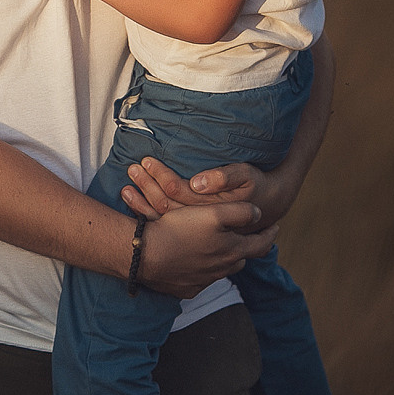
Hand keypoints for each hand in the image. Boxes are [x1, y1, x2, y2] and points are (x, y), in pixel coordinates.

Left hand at [121, 155, 295, 233]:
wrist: (267, 205)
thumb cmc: (254, 186)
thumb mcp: (245, 177)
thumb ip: (224, 177)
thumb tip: (198, 182)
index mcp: (213, 210)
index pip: (180, 192)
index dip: (162, 177)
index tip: (146, 161)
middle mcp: (202, 225)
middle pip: (166, 206)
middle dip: (147, 186)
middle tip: (131, 169)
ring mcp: (196, 232)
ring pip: (161, 218)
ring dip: (141, 201)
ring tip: (125, 185)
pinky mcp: (192, 233)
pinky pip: (162, 225)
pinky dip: (144, 212)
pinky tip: (130, 200)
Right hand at [135, 200, 277, 297]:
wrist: (145, 255)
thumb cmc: (179, 230)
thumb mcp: (213, 213)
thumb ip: (241, 212)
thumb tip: (259, 213)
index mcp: (232, 250)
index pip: (262, 244)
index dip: (270, 233)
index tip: (274, 226)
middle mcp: (222, 269)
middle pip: (241, 258)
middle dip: (245, 247)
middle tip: (243, 236)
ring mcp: (204, 281)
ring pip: (221, 269)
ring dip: (223, 258)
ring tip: (216, 247)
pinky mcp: (187, 289)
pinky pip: (201, 279)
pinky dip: (202, 269)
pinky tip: (191, 261)